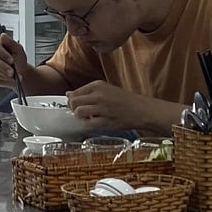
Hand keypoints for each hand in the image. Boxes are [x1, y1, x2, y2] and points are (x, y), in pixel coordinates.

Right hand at [0, 32, 27, 88]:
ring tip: (13, 76)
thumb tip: (3, 36)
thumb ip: (11, 42)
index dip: (3, 54)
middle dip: (3, 66)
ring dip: (4, 73)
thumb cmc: (18, 59)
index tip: (11, 60)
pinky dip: (2, 78)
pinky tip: (8, 77)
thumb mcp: (18, 49)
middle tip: (12, 72)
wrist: (19, 70)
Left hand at [66, 81, 180, 134]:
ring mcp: (103, 108)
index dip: (73, 101)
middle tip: (81, 113)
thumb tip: (68, 94)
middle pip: (73, 103)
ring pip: (78, 113)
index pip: (74, 93)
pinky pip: (88, 124)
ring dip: (80, 118)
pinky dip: (88, 126)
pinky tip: (95, 124)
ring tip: (89, 118)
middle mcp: (99, 95)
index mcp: (98, 85)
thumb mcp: (106, 90)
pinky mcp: (106, 121)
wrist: (143, 110)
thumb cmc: (124, 100)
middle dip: (74, 109)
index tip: (78, 105)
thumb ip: (87, 92)